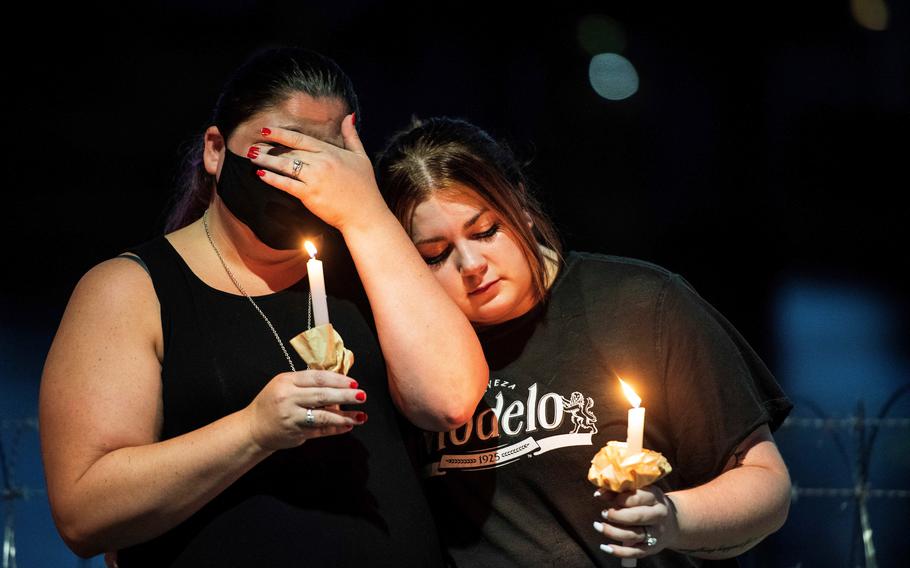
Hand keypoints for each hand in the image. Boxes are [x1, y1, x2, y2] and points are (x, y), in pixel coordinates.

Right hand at [244, 370, 367, 450]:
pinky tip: (348, 426)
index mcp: (287, 381)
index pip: (317, 377)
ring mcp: (291, 417)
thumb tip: (339, 384)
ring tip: (360, 416)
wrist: (253, 428)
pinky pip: (320, 430)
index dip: (338, 380)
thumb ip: (308, 384)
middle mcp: (288, 398)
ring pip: (323, 416)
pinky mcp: (295, 432)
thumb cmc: (273, 402)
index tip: (353, 382)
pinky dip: (335, 428)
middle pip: (322, 395)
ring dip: (344, 416)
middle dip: (345, 396)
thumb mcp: (285, 385)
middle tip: (362, 395)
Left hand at [249, 114, 390, 232]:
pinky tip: (261, 174)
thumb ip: (351, 136)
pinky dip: (272, 178)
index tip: (265, 129)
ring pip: (284, 165)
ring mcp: (314, 178)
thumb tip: (349, 116)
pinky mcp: (310, 195)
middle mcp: (321, 162)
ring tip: (251, 156)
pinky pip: (286, 184)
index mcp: (331, 152)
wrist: (365, 214)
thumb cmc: (365, 187)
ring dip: (265, 160)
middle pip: (289, 151)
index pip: (300, 138)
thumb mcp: (361, 157)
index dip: (280, 133)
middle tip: (252, 144)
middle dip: (268, 147)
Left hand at [593, 486, 679, 559]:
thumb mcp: (640, 493)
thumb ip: (620, 492)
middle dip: (617, 516)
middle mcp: (658, 516)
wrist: (672, 523)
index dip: (620, 498)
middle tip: (604, 513)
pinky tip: (605, 547)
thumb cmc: (648, 504)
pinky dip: (619, 552)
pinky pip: (635, 552)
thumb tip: (599, 493)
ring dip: (613, 532)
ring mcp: (656, 533)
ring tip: (598, 526)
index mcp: (655, 497)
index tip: (603, 496)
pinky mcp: (652, 548)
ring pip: (634, 535)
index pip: (638, 497)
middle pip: (637, 517)